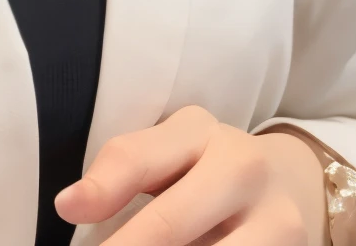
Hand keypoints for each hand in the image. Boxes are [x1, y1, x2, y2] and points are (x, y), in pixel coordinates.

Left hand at [55, 107, 328, 244]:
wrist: (289, 186)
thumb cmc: (204, 171)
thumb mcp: (169, 155)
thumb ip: (122, 171)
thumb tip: (70, 206)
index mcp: (199, 131)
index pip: (136, 158)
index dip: (99, 190)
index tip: (66, 210)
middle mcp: (243, 167)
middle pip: (170, 224)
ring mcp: (278, 217)